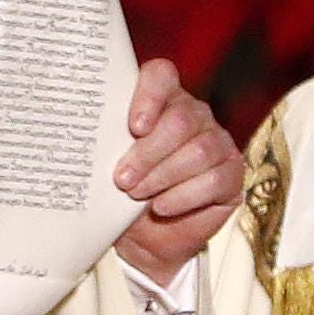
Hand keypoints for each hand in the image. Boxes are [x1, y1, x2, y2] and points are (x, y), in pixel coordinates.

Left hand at [112, 59, 243, 287]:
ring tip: (136, 194)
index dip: (149, 95)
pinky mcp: (231, 175)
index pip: (161, 76)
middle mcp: (194, 115)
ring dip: (163, 175)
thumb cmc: (123, 193)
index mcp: (162, 100)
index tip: (134, 126)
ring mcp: (217, 143)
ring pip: (199, 151)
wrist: (145, 238)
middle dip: (147, 152)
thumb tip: (82, 136)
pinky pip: (214, 180)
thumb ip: (105, 143)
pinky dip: (183, 196)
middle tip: (121, 178)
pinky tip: (161, 206)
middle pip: (180, 120)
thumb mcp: (108, 164)